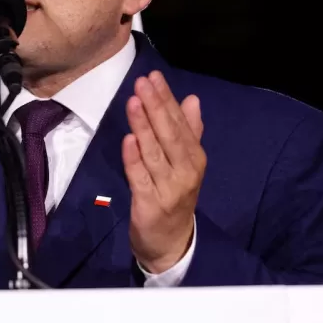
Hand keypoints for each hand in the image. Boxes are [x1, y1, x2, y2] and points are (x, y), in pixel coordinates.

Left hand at [122, 71, 205, 273]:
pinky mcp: (149, 204)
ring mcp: (168, 189)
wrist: (172, 244)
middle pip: (169, 135)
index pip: (181, 124)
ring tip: (134, 101)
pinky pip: (140, 178)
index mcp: (194, 159)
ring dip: (144, 126)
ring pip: (154, 153)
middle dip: (156, 106)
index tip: (155, 77)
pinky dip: (134, 158)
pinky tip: (128, 139)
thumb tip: (192, 100)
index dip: (167, 100)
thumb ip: (189, 132)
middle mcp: (185, 172)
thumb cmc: (175, 198)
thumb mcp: (187, 165)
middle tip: (143, 82)